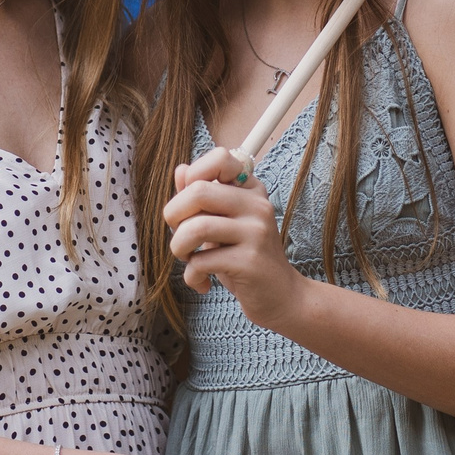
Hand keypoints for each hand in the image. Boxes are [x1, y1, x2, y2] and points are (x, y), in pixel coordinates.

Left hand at [166, 146, 309, 323]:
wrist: (281, 297)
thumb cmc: (245, 258)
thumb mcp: (223, 224)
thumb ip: (202, 198)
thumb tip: (181, 170)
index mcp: (250, 190)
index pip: (221, 157)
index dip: (193, 177)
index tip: (191, 205)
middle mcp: (256, 205)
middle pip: (198, 191)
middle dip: (173, 215)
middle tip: (179, 237)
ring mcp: (256, 232)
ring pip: (195, 227)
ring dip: (178, 248)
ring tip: (188, 260)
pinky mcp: (249, 262)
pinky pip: (201, 261)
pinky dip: (192, 276)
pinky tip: (202, 282)